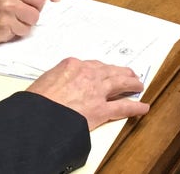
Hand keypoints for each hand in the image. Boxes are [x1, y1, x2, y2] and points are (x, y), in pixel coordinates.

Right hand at [0, 0, 46, 42]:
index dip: (37, 3)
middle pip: (35, 15)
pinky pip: (14, 36)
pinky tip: (0, 26)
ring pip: (27, 28)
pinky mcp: (0, 33)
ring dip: (20, 26)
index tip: (33, 4)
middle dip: (30, 16)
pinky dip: (10, 33)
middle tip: (21, 15)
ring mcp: (5, 20)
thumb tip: (37, 1)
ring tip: (9, 21)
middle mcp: (10, 3)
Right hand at [27, 58, 148, 130]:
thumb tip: (61, 83)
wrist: (38, 115)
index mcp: (72, 65)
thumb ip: (58, 78)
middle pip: (109, 70)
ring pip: (120, 84)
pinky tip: (143, 107)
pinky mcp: (101, 109)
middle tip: (128, 74)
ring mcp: (96, 91)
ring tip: (138, 85)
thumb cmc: (37, 100)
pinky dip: (135, 107)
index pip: (92, 65)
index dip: (102, 69)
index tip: (105, 70)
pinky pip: (123, 107)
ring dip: (131, 84)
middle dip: (121, 72)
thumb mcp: (45, 80)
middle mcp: (87, 74)